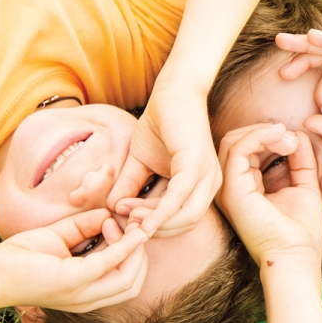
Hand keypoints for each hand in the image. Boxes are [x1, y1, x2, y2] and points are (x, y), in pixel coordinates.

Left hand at [0, 209, 148, 311]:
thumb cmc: (21, 258)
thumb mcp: (61, 238)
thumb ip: (86, 228)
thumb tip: (109, 215)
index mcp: (87, 293)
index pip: (127, 280)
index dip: (134, 254)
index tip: (122, 227)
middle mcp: (88, 299)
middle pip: (134, 282)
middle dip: (140, 253)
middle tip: (130, 227)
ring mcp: (82, 293)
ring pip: (130, 278)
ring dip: (133, 249)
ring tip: (122, 226)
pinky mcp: (72, 281)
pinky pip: (109, 262)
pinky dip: (122, 245)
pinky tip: (120, 228)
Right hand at [108, 85, 221, 236]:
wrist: (171, 93)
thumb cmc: (160, 125)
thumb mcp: (140, 162)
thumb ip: (129, 186)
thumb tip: (112, 209)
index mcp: (201, 187)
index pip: (180, 220)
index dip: (152, 226)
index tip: (124, 222)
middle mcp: (209, 185)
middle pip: (185, 224)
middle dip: (154, 229)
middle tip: (124, 223)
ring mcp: (206, 176)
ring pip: (185, 218)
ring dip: (154, 222)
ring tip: (127, 215)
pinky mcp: (196, 165)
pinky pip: (178, 199)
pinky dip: (159, 213)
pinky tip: (140, 219)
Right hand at [216, 123, 321, 266]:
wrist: (297, 256)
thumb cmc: (300, 232)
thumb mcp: (303, 186)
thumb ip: (300, 161)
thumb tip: (297, 135)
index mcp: (244, 188)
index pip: (246, 150)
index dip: (268, 137)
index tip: (295, 141)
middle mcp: (230, 188)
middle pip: (235, 142)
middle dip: (264, 131)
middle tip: (291, 138)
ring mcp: (228, 189)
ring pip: (233, 141)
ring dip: (263, 132)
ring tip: (288, 139)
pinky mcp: (232, 190)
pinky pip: (237, 149)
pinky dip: (259, 136)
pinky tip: (280, 139)